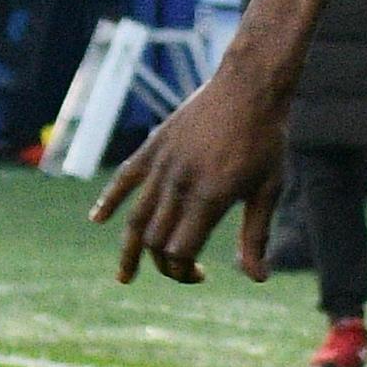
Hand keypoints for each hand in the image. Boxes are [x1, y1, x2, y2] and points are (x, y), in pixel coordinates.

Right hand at [89, 57, 292, 284]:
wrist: (250, 87)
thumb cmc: (266, 140)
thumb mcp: (269, 189)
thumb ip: (256, 235)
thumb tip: (258, 278)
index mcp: (210, 197)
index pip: (179, 251)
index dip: (183, 271)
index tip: (201, 273)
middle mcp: (180, 183)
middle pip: (155, 239)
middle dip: (164, 264)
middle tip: (183, 269)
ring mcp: (162, 164)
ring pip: (136, 217)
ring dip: (129, 249)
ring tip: (125, 277)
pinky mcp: (153, 147)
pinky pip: (124, 179)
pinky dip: (109, 200)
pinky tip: (97, 219)